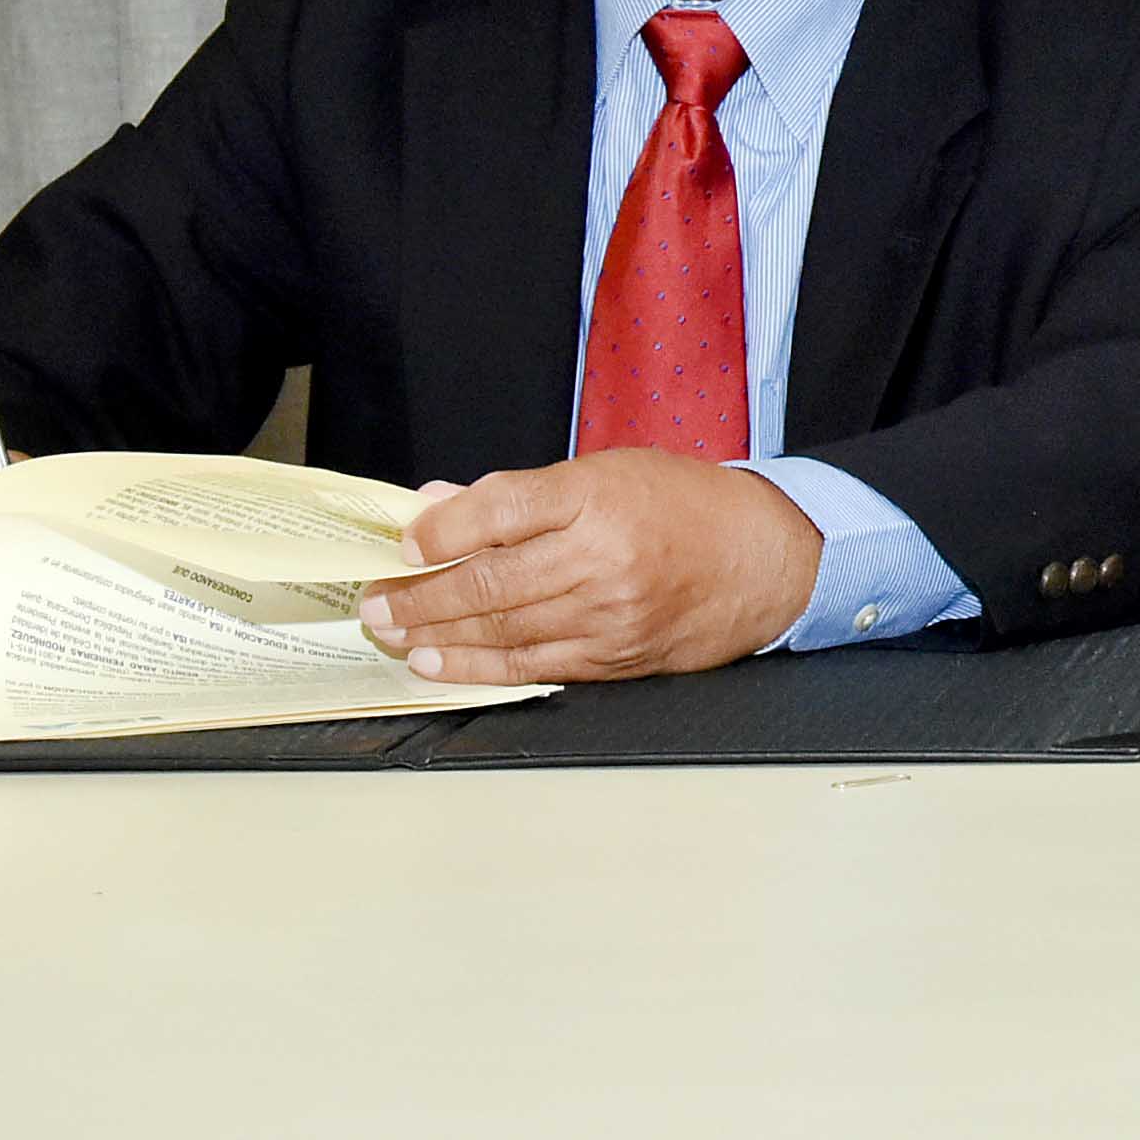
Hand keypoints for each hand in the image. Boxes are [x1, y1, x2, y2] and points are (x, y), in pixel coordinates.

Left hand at [357, 452, 823, 683]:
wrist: (765, 559)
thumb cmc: (685, 506)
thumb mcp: (607, 472)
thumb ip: (521, 494)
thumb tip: (439, 508)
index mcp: (599, 495)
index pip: (501, 509)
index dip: (440, 529)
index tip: (401, 543)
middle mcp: (602, 556)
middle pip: (490, 579)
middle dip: (420, 594)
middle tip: (374, 602)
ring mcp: (609, 614)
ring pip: (504, 629)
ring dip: (438, 635)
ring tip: (393, 633)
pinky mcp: (616, 658)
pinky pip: (534, 666)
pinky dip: (479, 667)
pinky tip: (440, 663)